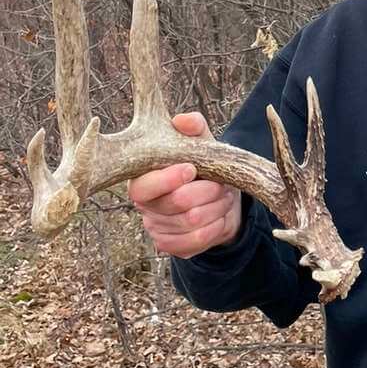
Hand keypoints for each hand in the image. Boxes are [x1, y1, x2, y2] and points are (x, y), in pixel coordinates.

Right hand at [128, 112, 242, 257]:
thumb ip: (193, 127)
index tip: (191, 168)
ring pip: (192, 222)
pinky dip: (216, 226)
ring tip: (223, 196)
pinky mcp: (171, 246)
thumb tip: (182, 121)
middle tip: (220, 184)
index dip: (169, 179)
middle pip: (177, 204)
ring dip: (216, 206)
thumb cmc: (204, 165)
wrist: (222, 196)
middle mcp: (145, 206)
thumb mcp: (201, 142)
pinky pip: (197, 240)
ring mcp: (156, 228)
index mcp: (142, 178)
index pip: (144, 186)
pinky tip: (219, 215)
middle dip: (207, 191)